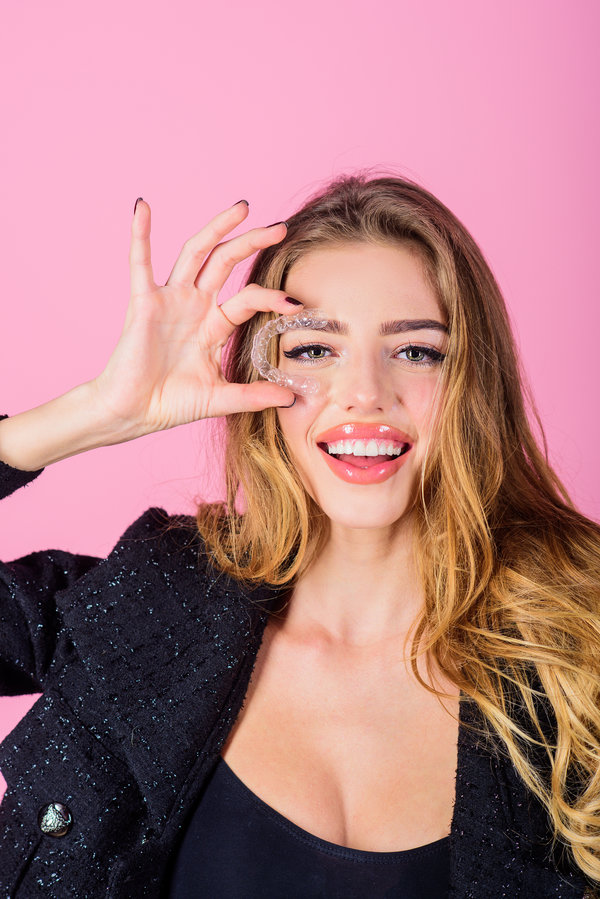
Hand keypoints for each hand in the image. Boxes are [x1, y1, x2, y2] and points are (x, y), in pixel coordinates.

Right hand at [92, 199, 296, 436]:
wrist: (132, 413)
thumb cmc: (171, 403)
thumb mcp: (220, 398)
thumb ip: (253, 396)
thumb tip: (291, 400)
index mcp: (214, 325)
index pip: (249, 299)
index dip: (273, 298)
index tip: (296, 304)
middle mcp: (194, 305)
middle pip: (227, 262)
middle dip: (253, 242)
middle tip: (281, 227)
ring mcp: (170, 300)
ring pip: (196, 253)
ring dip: (217, 228)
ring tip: (242, 207)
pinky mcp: (143, 303)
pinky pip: (140, 262)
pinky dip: (140, 234)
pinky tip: (142, 207)